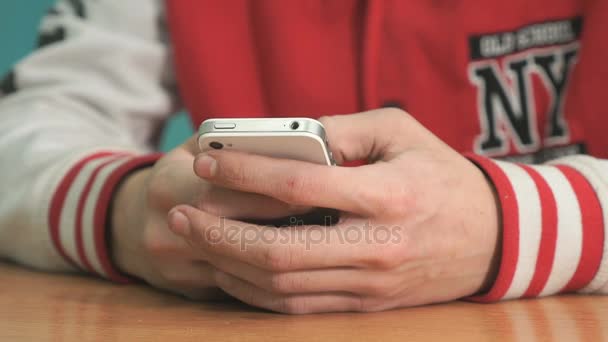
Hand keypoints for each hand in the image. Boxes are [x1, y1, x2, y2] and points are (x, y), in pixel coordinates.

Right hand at [110, 136, 306, 298]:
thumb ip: (231, 143)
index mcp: (168, 185)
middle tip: (331, 215)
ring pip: (241, 264)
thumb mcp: (191, 149)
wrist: (128, 223)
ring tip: (324, 237)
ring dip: (283, 252)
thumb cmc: (177, 176)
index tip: (315, 187)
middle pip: (238, 229)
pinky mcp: (187, 290)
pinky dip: (270, 271)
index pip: (229, 189)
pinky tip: (299, 260)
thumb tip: (289, 143)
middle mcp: (165, 230)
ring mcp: (174, 266)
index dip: (275, 189)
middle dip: (287, 222)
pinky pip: (237, 284)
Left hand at [168, 108, 500, 312]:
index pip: (299, 186)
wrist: (493, 238)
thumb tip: (288, 136)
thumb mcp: (402, 134)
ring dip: (229, 266)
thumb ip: (344, 130)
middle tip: (181, 214)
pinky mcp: (366, 304)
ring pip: (282, 287)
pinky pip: (299, 306)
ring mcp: (369, 283)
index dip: (245, 172)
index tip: (208, 160)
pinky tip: (231, 270)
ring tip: (196, 240)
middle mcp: (376, 247)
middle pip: (278, 252)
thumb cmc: (443, 177)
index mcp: (387, 196)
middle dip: (219, 234)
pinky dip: (257, 292)